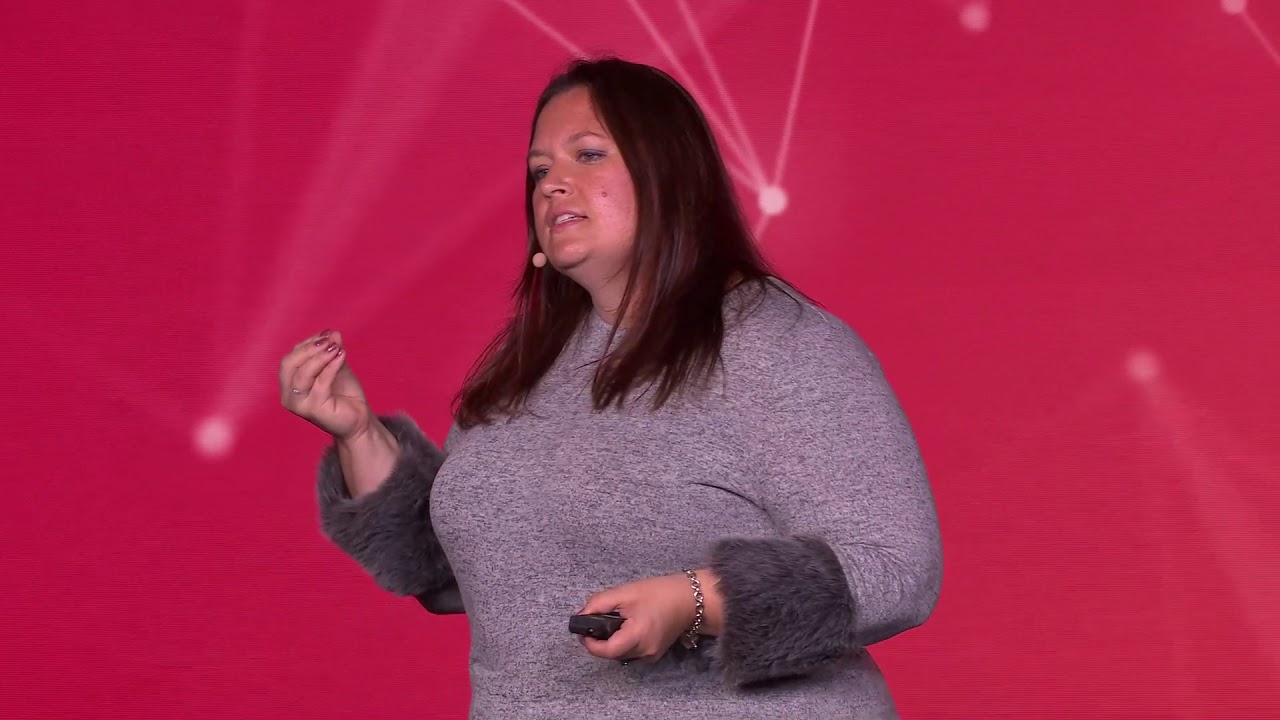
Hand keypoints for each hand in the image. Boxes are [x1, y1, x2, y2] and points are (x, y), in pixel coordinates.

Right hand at [278, 329, 371, 440]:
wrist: (358, 419)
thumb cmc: (344, 395)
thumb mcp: (336, 367)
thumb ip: (331, 351)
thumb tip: (332, 333)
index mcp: (289, 384)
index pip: (291, 358)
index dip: (307, 343)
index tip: (326, 333)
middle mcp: (288, 395)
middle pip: (289, 364)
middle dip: (309, 348)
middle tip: (329, 339)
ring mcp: (299, 404)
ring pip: (302, 373)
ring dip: (319, 356)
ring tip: (336, 347)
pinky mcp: (313, 409)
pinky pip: (320, 382)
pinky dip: (331, 366)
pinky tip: (341, 355)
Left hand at [577, 572, 711, 663]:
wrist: (690, 599)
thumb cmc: (660, 592)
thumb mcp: (625, 593)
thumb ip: (599, 603)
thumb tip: (580, 616)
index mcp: (638, 635)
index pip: (606, 651)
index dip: (590, 643)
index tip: (582, 630)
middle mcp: (645, 651)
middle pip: (611, 654)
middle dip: (600, 640)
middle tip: (597, 621)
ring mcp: (651, 655)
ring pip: (620, 654)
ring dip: (611, 641)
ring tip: (615, 621)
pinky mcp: (654, 654)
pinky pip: (631, 652)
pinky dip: (623, 642)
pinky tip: (628, 626)